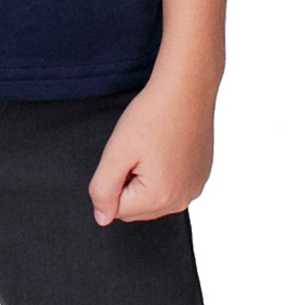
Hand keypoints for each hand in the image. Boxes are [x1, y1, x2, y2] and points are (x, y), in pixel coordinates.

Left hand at [88, 72, 215, 223]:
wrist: (187, 87)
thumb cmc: (152, 114)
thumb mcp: (117, 150)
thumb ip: (103, 189)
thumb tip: (102, 218)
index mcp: (159, 198)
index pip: (117, 209)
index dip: (113, 178)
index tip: (126, 153)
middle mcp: (182, 201)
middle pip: (138, 207)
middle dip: (130, 181)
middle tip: (137, 148)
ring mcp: (195, 188)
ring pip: (155, 196)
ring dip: (147, 177)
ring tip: (153, 145)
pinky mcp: (202, 175)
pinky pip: (173, 184)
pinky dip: (165, 170)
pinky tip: (167, 144)